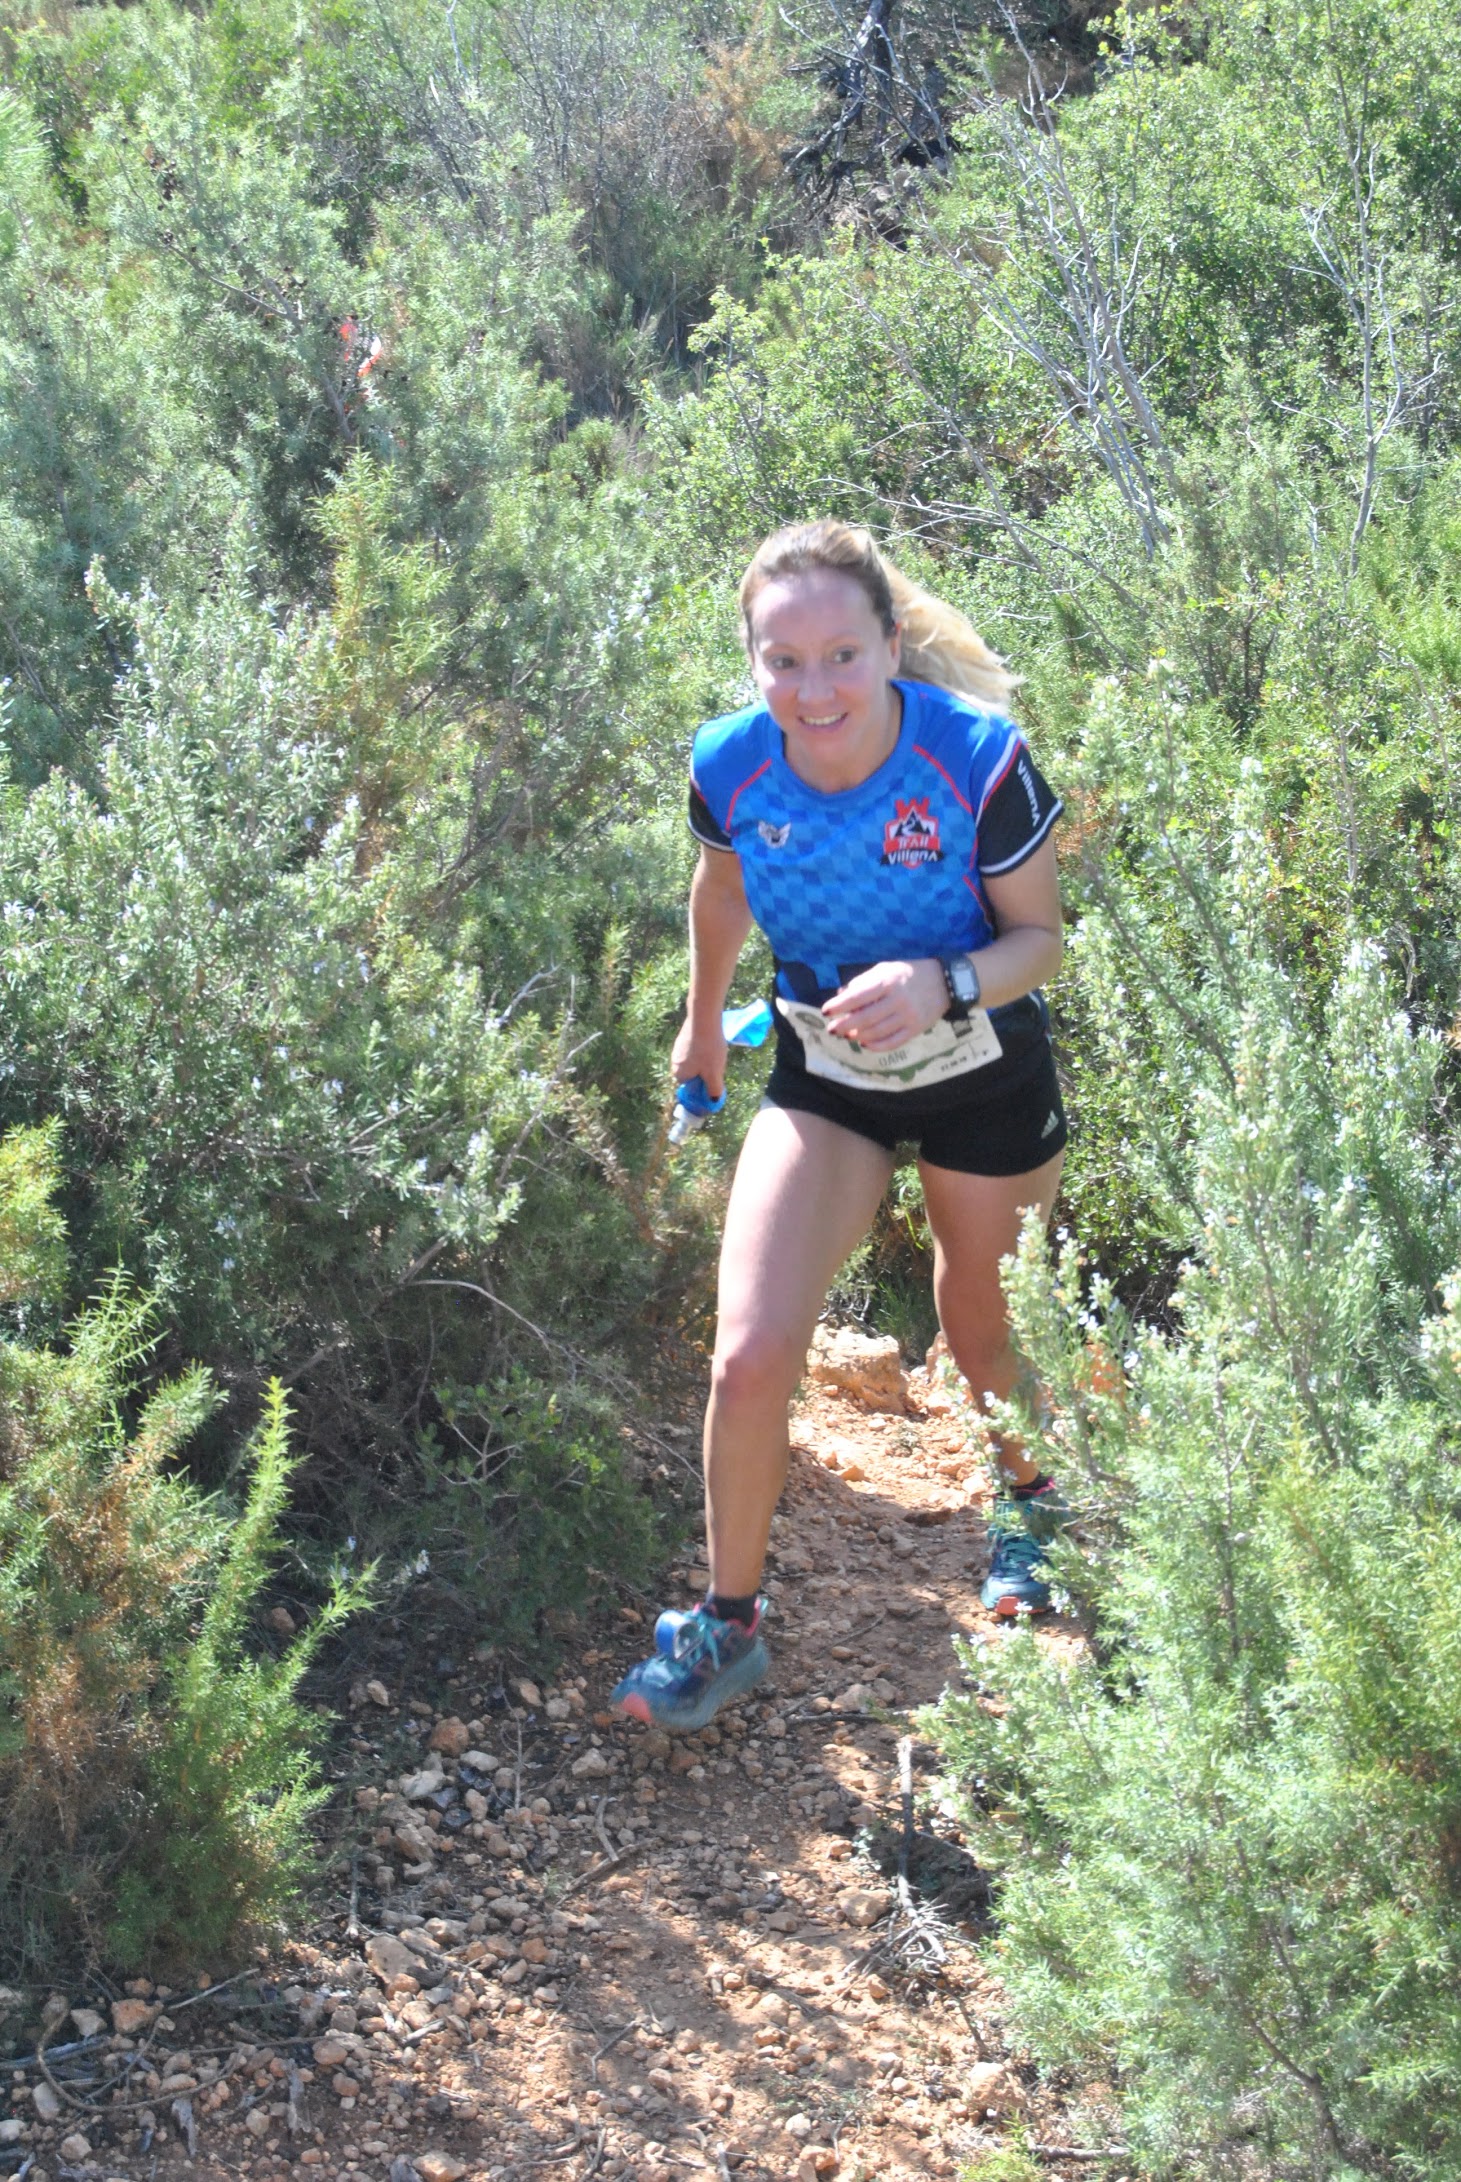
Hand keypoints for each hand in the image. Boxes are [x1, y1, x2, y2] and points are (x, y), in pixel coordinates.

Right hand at [672, 1015, 728, 1099]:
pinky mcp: (683, 1036)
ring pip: (694, 1060)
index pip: (690, 1087)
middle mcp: (674, 1062)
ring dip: (705, 1059)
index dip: (703, 1086)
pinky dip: (703, 1048)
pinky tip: (712, 1042)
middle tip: (717, 1065)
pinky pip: (694, 1048)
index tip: (715, 1079)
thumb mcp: (714, 1074)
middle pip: (692, 1073)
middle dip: (705, 1072)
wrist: (704, 1018)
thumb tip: (713, 1101)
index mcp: (678, 1074)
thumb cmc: (708, 1050)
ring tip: (716, 1052)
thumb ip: (713, 1091)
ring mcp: (677, 1047)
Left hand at [821, 959, 948, 1050]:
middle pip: (865, 1018)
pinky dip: (875, 1046)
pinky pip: (892, 1042)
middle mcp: (898, 999)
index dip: (839, 1006)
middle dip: (844, 1025)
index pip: (858, 996)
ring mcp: (908, 1016)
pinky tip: (864, 1043)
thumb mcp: (885, 969)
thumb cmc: (908, 973)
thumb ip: (862, 982)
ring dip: (857, 1036)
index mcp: (888, 981)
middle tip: (832, 1029)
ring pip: (876, 1032)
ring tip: (846, 1035)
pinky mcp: (916, 1029)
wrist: (944, 982)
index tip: (825, 1011)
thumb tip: (840, 995)